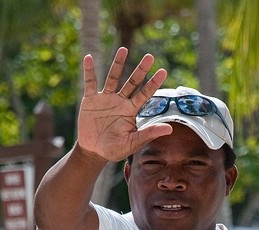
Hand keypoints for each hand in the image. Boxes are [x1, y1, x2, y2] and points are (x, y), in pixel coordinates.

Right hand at [76, 47, 170, 162]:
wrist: (94, 151)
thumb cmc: (114, 149)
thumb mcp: (132, 143)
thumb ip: (148, 134)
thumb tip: (170, 129)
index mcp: (131, 111)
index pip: (145, 94)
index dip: (153, 83)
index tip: (163, 71)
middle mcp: (120, 102)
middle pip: (132, 82)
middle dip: (140, 69)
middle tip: (150, 56)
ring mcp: (105, 99)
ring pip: (113, 78)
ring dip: (117, 64)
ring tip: (124, 49)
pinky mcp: (90, 100)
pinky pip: (89, 83)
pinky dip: (89, 71)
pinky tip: (89, 58)